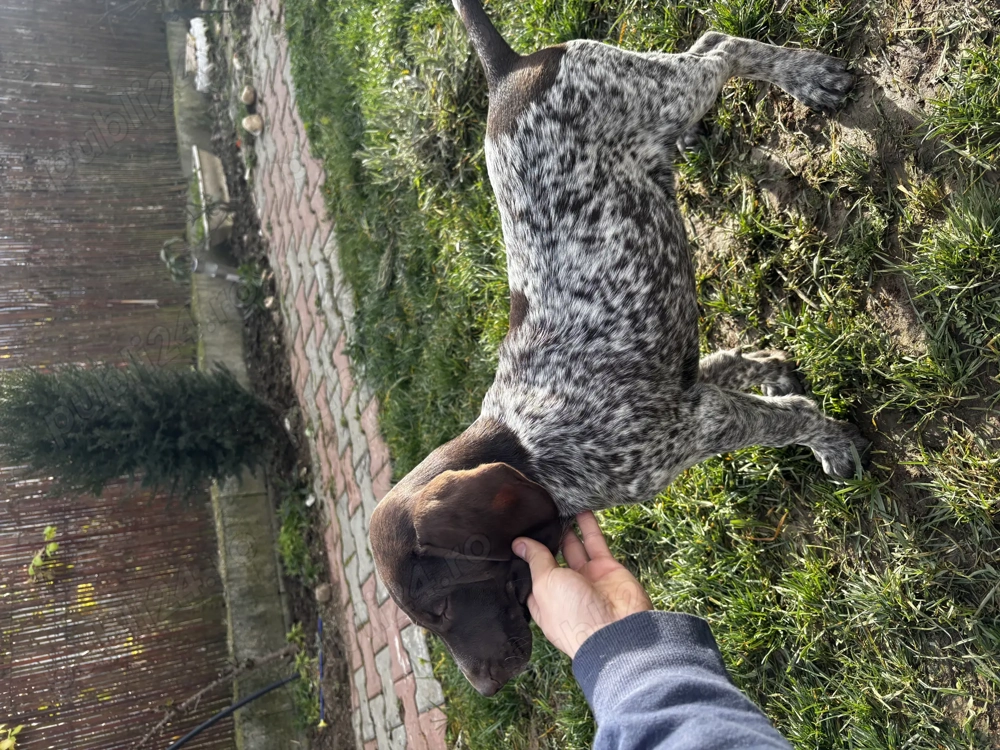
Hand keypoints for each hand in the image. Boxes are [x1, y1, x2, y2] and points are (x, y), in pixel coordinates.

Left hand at [512, 511, 652, 658]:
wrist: (618, 630)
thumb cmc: (574, 615)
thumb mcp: (545, 585)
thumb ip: (535, 560)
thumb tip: (518, 544)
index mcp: (544, 600)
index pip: (530, 574)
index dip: (524, 556)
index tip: (514, 533)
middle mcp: (565, 589)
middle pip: (551, 558)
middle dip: (544, 538)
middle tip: (533, 513)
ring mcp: (587, 578)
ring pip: (573, 547)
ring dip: (566, 528)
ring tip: (554, 506)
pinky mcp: (606, 567)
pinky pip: (594, 542)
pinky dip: (588, 525)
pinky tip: (580, 508)